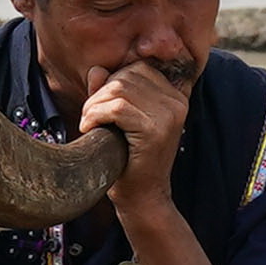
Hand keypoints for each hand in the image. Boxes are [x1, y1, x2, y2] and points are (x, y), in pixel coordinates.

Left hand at [77, 59, 195, 229]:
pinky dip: (95, 116)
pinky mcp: (155, 130)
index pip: (138, 67)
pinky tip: (90, 129)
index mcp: (175, 95)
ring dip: (93, 106)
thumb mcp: (122, 119)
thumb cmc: (130, 159)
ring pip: (118, 90)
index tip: (101, 106)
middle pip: (126, 76)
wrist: (142, 196)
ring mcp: (169, 115)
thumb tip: (96, 69)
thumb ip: (111, 91)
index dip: (112, 82)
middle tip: (90, 118)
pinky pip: (117, 108)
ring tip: (89, 123)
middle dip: (99, 94)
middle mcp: (176, 102)